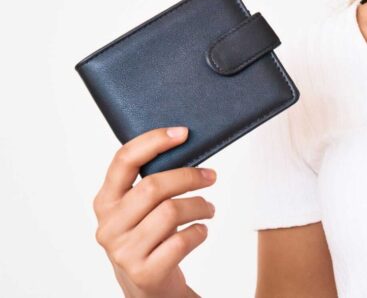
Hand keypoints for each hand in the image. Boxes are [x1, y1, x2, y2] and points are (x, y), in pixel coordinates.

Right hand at [92, 126, 214, 297]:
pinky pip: (182, 240)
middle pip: (153, 185)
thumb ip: (150, 182)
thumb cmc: (149, 236)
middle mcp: (108, 226)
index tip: (183, 133)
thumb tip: (184, 143)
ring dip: (200, 206)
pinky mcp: (144, 272)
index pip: (123, 160)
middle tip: (211, 176)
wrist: (147, 285)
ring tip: (208, 208)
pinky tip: (200, 231)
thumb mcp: (140, 208)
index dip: (154, 141)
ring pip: (171, 211)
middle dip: (189, 176)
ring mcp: (124, 251)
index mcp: (105, 202)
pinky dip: (200, 231)